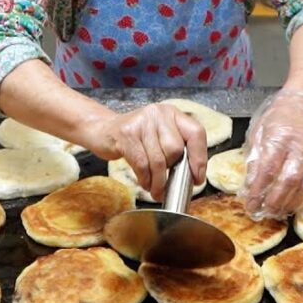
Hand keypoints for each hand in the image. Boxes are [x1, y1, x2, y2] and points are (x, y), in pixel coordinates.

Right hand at [85, 103, 207, 200]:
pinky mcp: (126, 134)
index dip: (200, 158)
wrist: (103, 130)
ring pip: (159, 160)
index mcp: (172, 113)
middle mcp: (159, 113)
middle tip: (166, 183)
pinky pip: (142, 164)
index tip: (198, 178)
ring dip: (158, 181)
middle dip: (172, 171)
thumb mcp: (159, 136)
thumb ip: (177, 149)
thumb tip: (193, 176)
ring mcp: (142, 122)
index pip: (196, 133)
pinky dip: (145, 179)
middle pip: (176, 149)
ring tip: (156, 190)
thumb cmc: (136, 138)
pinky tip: (145, 183)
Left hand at [241, 90, 302, 219]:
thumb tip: (249, 184)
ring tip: (279, 212)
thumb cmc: (277, 117)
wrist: (302, 102)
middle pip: (289, 181)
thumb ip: (255, 157)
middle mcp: (298, 148)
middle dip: (275, 201)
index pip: (268, 170)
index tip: (250, 204)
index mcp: (279, 139)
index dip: (258, 190)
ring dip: (293, 203)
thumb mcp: (258, 132)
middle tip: (264, 212)